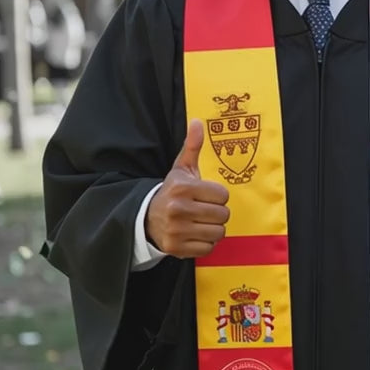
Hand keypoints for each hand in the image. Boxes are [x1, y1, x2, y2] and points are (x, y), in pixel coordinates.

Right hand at [145, 119, 229, 258]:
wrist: (146, 217)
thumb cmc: (172, 191)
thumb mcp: (181, 168)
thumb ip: (192, 146)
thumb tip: (198, 121)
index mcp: (183, 188)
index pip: (222, 195)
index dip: (218, 196)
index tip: (207, 195)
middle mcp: (178, 209)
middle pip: (223, 214)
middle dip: (217, 212)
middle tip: (205, 210)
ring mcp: (177, 230)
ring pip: (218, 232)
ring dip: (213, 228)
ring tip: (201, 222)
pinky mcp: (176, 248)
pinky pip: (208, 248)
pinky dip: (205, 243)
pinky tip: (195, 234)